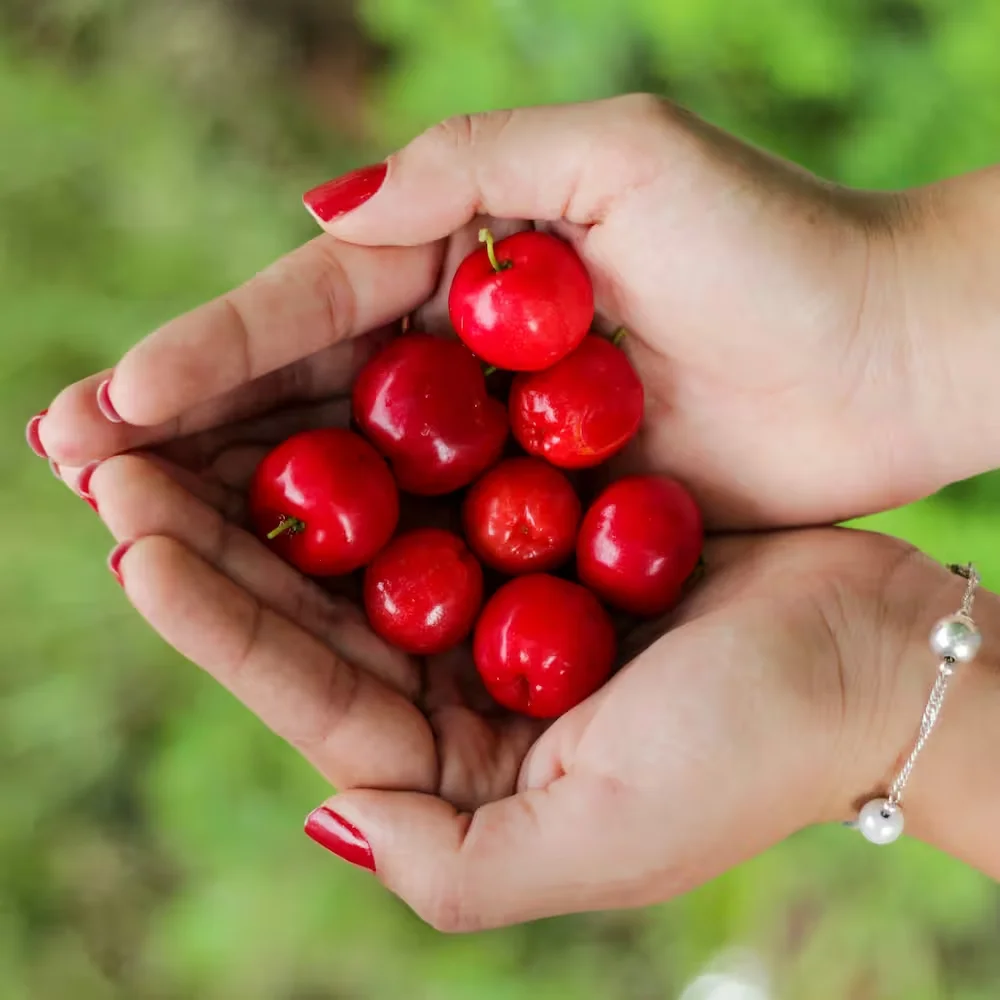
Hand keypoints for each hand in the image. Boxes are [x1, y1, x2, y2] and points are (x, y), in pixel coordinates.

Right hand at [37, 94, 936, 527]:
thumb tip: (327, 209)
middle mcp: (464, 356)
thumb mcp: (617, 160)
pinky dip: (350, 563)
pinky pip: (427, 541)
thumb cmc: (777, 246)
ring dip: (242, 501)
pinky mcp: (541, 513)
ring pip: (347, 477)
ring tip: (130, 525)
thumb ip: (471, 171)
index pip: (312, 307)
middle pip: (304, 396)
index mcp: (469, 264)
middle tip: (73, 465)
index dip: (208, 353)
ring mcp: (496, 443)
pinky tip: (269, 587)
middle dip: (190, 430)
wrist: (891, 356)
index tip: (112, 401)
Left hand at [70, 459, 998, 929]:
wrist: (872, 659)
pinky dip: (378, 433)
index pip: (309, 688)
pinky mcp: (542, 522)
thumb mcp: (594, 844)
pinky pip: (442, 474)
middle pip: (314, 600)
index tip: (133, 543)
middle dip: (212, 532)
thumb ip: (453, 866)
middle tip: (110, 458)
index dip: (217, 620)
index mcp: (455, 760)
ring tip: (176, 412)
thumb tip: (328, 815)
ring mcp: (498, 592)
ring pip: (362, 529)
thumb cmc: (748, 754)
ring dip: (274, 473)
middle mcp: (462, 676)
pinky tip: (312, 381)